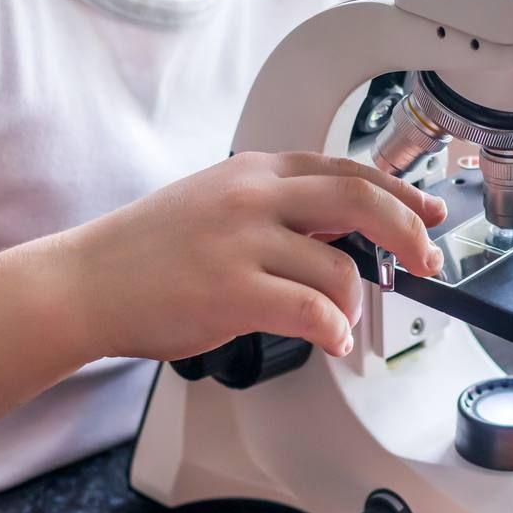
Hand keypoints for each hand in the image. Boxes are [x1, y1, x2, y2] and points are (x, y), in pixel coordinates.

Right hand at [59, 152, 447, 360]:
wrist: (86, 282)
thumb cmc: (149, 250)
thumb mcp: (217, 201)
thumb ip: (279, 206)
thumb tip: (345, 228)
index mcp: (256, 171)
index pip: (348, 171)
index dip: (399, 193)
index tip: (426, 214)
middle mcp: (254, 197)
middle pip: (361, 202)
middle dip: (408, 234)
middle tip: (426, 262)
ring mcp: (242, 242)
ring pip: (341, 268)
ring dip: (356, 305)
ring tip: (340, 322)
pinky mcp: (232, 291)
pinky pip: (312, 311)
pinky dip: (335, 330)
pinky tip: (332, 340)